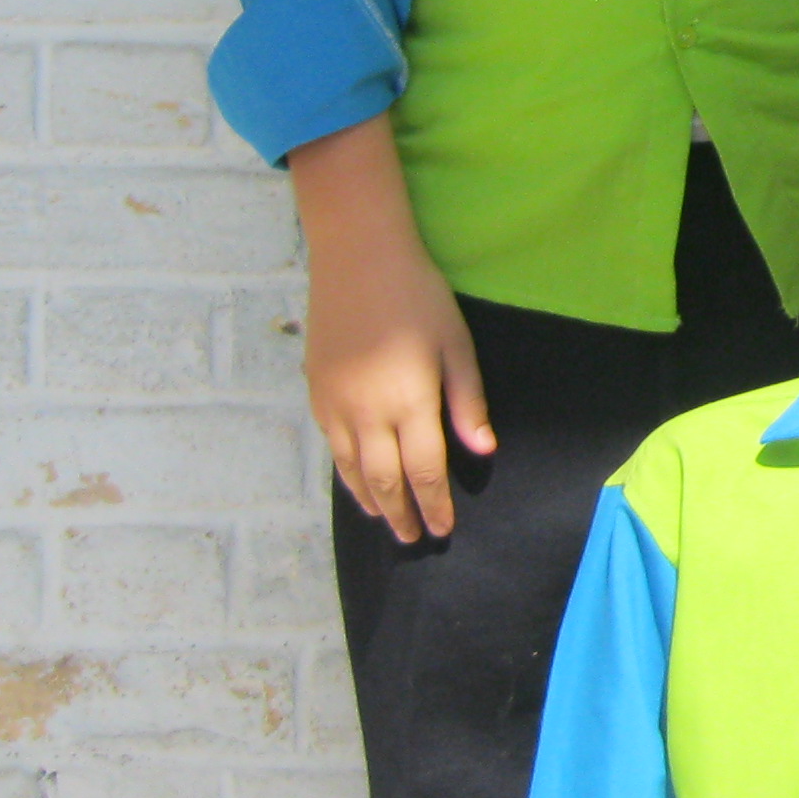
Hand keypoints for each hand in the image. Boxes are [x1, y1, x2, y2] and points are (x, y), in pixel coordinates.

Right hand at [292, 116, 493, 541]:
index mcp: (409, 402)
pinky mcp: (316, 392)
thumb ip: (468, 400)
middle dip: (402, 514)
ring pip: (352, 468)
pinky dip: (346, 472)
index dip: (434, 503)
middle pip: (385, 480)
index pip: (424, 471)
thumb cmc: (419, 296)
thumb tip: (482, 450)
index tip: (444, 527)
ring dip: (371, 499)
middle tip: (415, 539)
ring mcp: (335, 405)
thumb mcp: (457, 344)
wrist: (358, 258)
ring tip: (387, 521)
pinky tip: (356, 480)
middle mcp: (368, 413)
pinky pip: (330, 446)